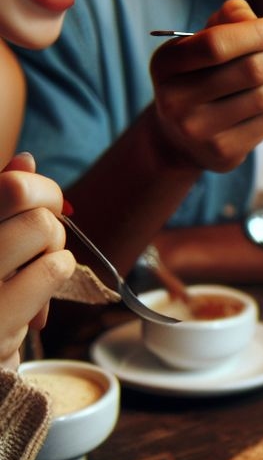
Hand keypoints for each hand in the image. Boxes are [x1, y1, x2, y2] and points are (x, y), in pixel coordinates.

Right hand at [0, 154, 74, 368]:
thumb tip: (25, 160)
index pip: (10, 183)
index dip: (35, 188)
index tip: (37, 209)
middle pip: (25, 192)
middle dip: (47, 215)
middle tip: (39, 246)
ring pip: (43, 227)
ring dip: (52, 249)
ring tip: (31, 274)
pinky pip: (54, 268)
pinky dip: (56, 276)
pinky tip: (35, 299)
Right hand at [148, 0, 262, 172]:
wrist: (180, 137)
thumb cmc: (200, 75)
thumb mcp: (202, 42)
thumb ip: (229, 19)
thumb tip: (260, 21)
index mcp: (166, 64)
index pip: (216, 44)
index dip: (254, 33)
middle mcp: (175, 100)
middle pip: (249, 71)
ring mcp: (198, 130)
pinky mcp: (222, 151)